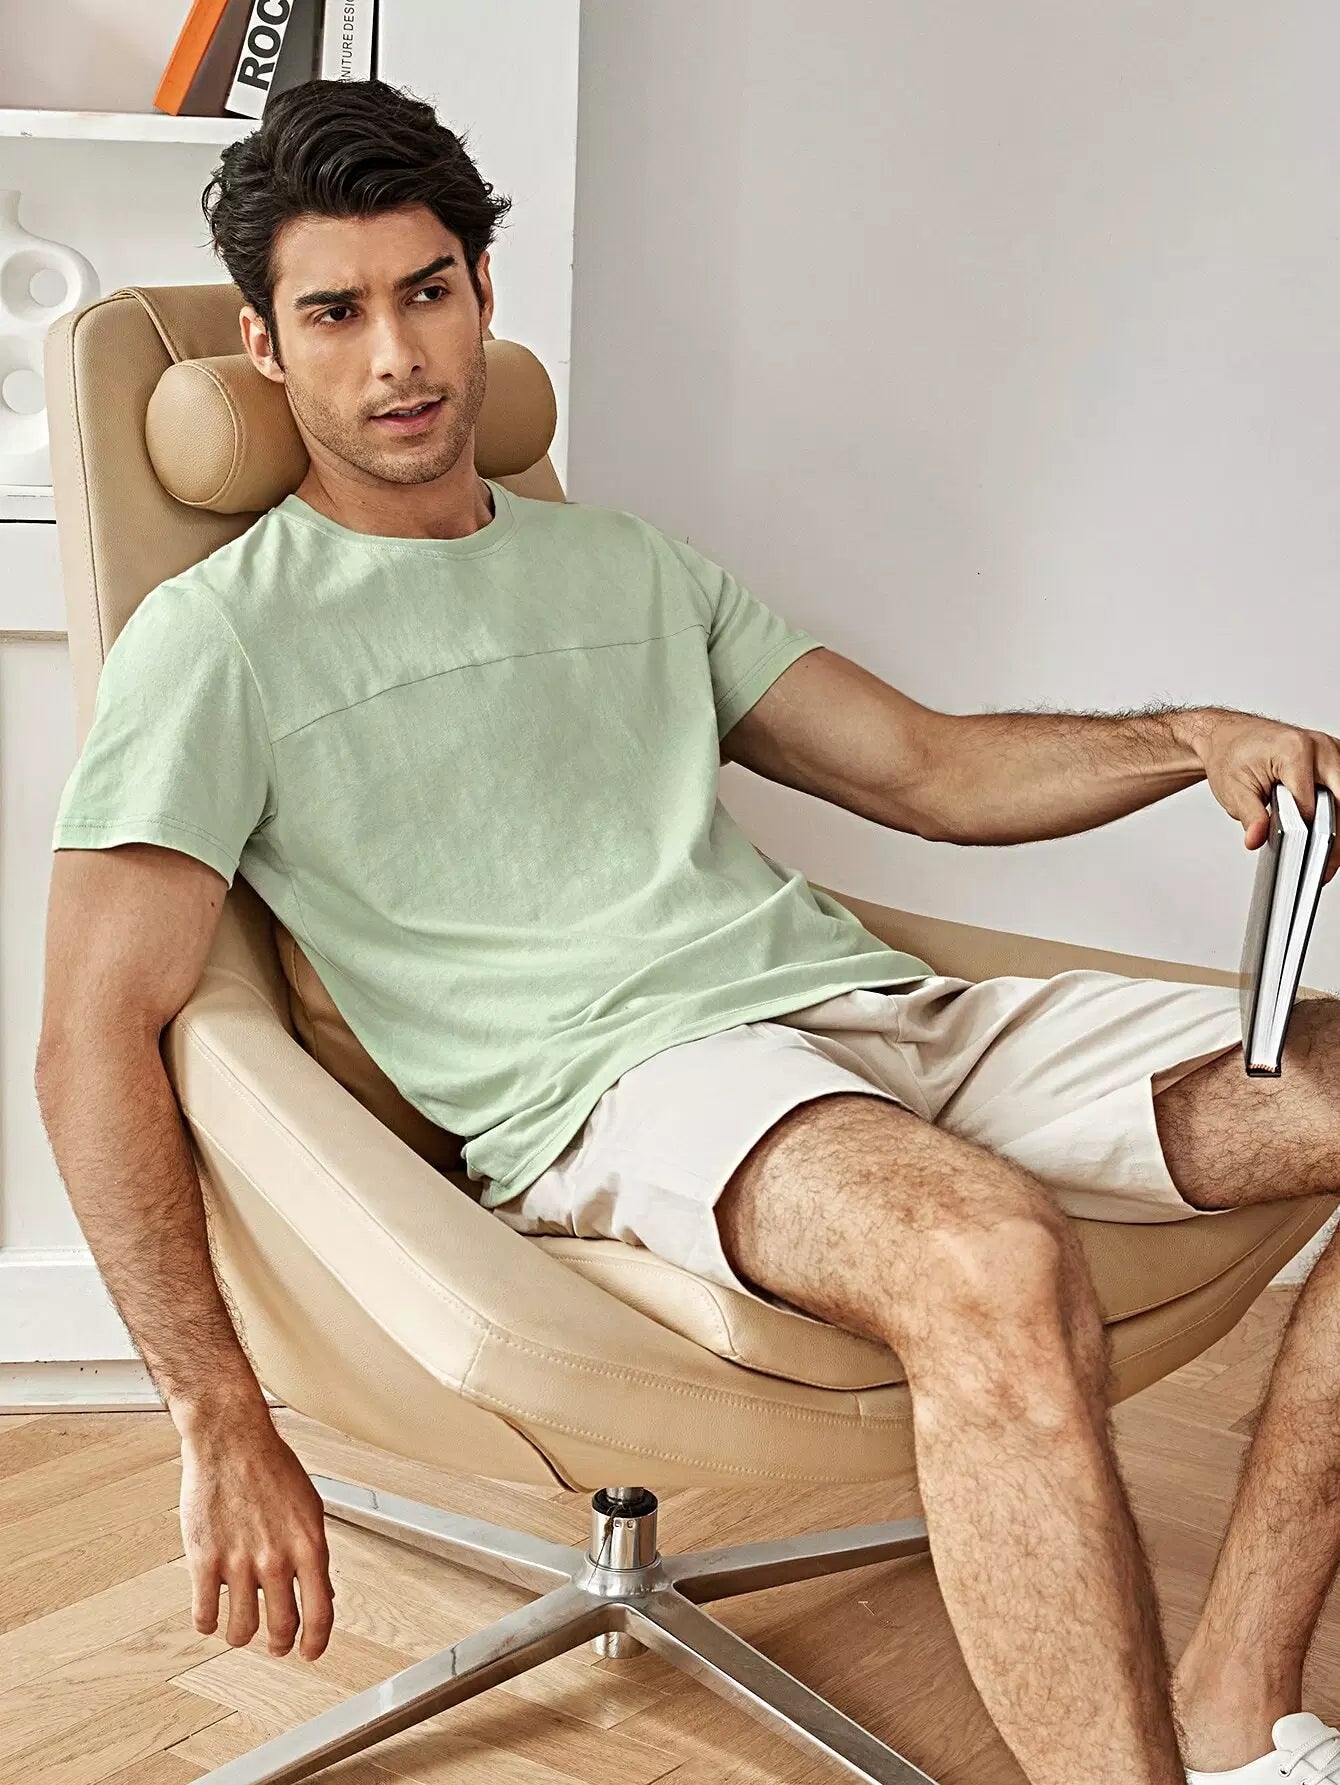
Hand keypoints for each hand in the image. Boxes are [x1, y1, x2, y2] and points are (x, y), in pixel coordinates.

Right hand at [180, 1412, 334, 1660]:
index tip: (310, 1653)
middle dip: (279, 1643)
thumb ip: (314, 1553)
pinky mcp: (203, 1561)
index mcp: (309, 1545)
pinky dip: (207, 1623)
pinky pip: (203, 1614)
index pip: (320, 1613)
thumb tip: (324, 1594)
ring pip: (240, 1630)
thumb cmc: (271, 1468)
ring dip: (241, 1635)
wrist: (230, 1440)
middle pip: (280, 1628)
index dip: (316, 1642)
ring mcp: (238, 1563)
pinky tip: (210, 1614)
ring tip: (240, 1629)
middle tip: (275, 1644)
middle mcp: (276, 1559)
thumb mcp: (309, 1508)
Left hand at [1189, 710, 1339, 885]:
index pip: (1312, 803)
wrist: (1228, 736)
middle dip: (1335, 834)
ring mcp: (1329, 749)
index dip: (1308, 833)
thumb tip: (1256, 839)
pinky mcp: (1333, 755)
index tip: (1305, 858)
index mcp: (1295, 751)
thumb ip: (1250, 816)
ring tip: (1329, 852)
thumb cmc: (1230, 756)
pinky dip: (1338, 807)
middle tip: (1327, 864)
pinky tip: (1330, 829)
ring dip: (1339, 821)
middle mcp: (1318, 746)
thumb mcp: (1233, 790)